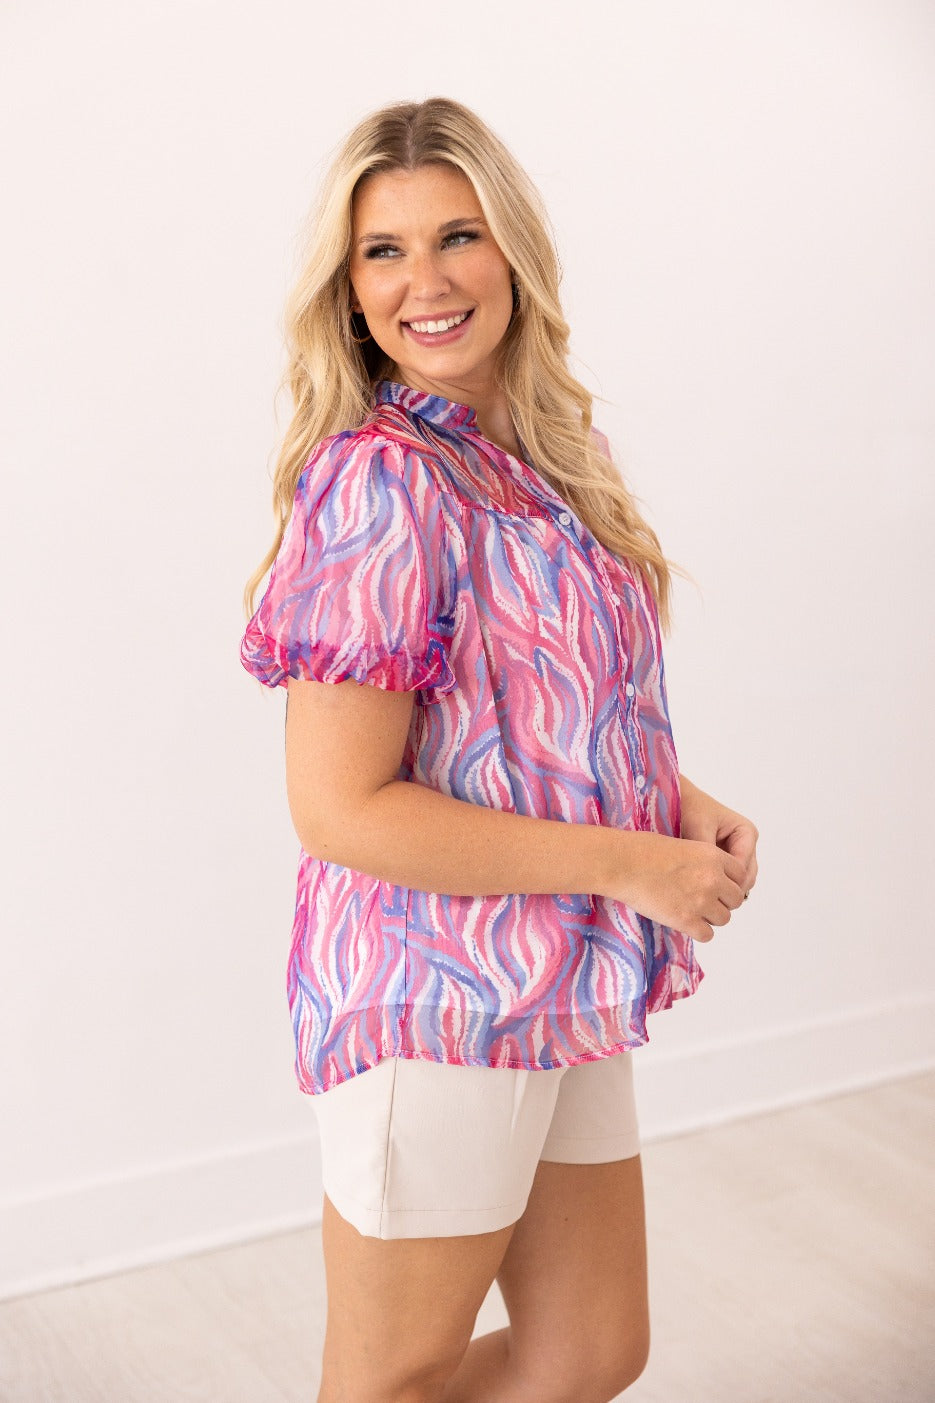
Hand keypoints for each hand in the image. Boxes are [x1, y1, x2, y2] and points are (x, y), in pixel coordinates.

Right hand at [602, 830, 747, 942]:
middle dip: (723, 901)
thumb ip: (704, 861)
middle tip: (705, 901)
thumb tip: (712, 878)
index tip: (718, 886)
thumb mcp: (683, 844)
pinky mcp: (686, 920)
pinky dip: (699, 931)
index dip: (729, 882)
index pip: (741, 875)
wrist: (623, 864)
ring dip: (711, 917)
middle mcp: (713, 879)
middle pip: (735, 899)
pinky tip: (685, 922)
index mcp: (713, 856)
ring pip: (724, 918)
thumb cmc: (644, 850)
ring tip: (693, 911)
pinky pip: (707, 934)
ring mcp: (701, 901)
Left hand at [679, 775, 758, 898]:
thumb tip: (711, 880)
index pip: (744, 867)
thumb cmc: (688, 808)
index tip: (708, 893)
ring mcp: (737, 855)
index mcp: (746, 833)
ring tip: (702, 897)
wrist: (675, 801)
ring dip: (723, 891)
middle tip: (706, 901)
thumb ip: (708, 853)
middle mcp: (746, 845)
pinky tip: (700, 892)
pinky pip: (726, 881)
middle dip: (728, 891)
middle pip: (745, 878)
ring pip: (738, 883)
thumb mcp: (699, 828)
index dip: (728, 883)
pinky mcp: (725, 862)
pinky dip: (717, 887)